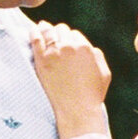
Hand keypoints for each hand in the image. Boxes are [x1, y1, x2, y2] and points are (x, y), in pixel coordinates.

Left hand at [29, 21, 111, 138]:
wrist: (77, 110)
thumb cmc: (92, 95)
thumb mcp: (104, 73)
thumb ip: (98, 56)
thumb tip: (90, 48)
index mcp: (85, 48)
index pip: (74, 34)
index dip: (70, 39)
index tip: (66, 43)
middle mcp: (70, 46)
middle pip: (61, 30)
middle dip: (59, 33)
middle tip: (55, 38)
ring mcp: (54, 53)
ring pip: (48, 31)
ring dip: (46, 29)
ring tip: (42, 28)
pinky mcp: (42, 60)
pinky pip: (36, 39)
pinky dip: (34, 32)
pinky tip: (33, 30)